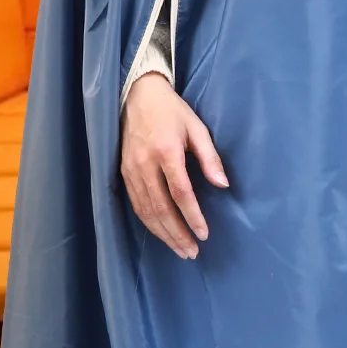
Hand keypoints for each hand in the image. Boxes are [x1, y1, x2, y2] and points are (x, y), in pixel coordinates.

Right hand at [120, 71, 228, 258]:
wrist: (137, 96)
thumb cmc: (173, 112)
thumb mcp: (197, 128)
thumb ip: (210, 158)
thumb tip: (223, 185)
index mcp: (166, 152)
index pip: (180, 193)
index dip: (192, 216)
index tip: (204, 234)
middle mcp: (145, 164)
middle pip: (161, 208)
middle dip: (177, 233)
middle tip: (192, 252)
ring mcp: (131, 170)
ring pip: (146, 210)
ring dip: (163, 233)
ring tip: (180, 250)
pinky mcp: (123, 173)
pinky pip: (136, 204)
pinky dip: (149, 222)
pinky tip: (162, 233)